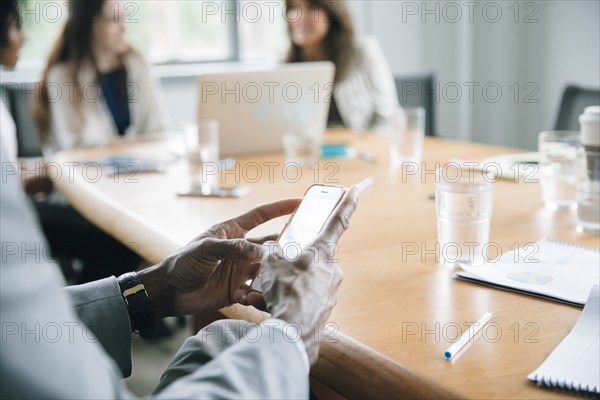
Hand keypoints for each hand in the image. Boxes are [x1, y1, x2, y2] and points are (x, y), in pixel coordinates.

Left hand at [137, 198, 299, 318]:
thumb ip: (231, 248)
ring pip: (267, 270)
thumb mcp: (205, 249)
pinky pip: (256, 292)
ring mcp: (240, 270)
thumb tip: (259, 251)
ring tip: (280, 279)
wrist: (169, 292)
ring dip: (273, 274)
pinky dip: (259, 295)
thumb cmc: (183, 262)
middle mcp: (240, 250)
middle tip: (301, 252)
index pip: (261, 215)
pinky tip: (254, 298)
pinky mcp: (238, 290)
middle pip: (269, 246)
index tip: (300, 203)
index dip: (280, 208)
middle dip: (284, 248)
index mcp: (233, 232)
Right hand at [256, 187, 359, 363]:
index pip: (338, 220)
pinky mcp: (324, 310)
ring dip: (283, 286)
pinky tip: (271, 307)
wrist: (293, 333)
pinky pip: (303, 299)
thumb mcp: (271, 263)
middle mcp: (332, 270)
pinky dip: (287, 300)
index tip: (357, 189)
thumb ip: (271, 250)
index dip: (347, 203)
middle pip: (309, 259)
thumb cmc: (285, 291)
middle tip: (271, 273)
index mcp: (322, 252)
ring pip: (303, 282)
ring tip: (264, 295)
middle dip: (288, 265)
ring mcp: (330, 291)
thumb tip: (270, 249)